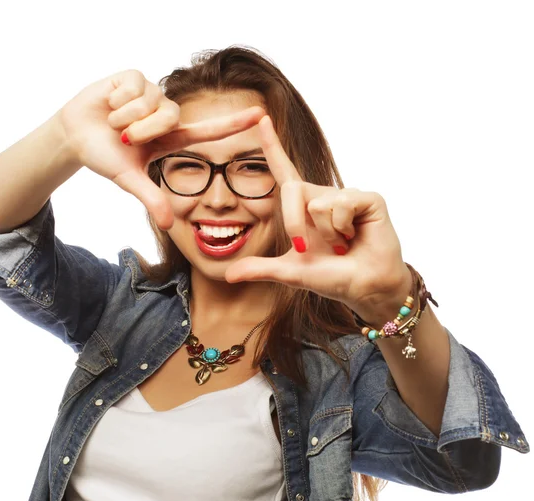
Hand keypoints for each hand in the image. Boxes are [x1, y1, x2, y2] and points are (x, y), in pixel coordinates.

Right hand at [57, 70, 264, 229]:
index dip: (234, 123)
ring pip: (148, 103)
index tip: (261, 116)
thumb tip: (168, 226)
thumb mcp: (129, 180)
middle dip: (140, 131)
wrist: (75, 136)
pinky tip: (109, 104)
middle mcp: (165, 114)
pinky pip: (132, 87)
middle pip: (168, 118)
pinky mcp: (133, 76)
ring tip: (114, 122)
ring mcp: (151, 93)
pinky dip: (115, 101)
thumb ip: (151, 200)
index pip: (208, 130)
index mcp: (171, 138)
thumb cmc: (106, 156)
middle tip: (123, 138)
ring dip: (125, 118)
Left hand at [224, 116, 412, 318]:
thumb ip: (261, 269)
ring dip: (327, 234)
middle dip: (296, 225)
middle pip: (294, 191)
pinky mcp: (367, 198)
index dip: (272, 145)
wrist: (363, 286)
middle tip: (310, 249)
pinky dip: (343, 228)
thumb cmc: (331, 276)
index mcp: (304, 206)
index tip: (260, 118)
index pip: (284, 171)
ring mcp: (346, 195)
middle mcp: (323, 195)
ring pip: (320, 204)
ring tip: (342, 244)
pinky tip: (356, 236)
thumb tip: (229, 275)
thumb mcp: (291, 272)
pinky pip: (342, 205)